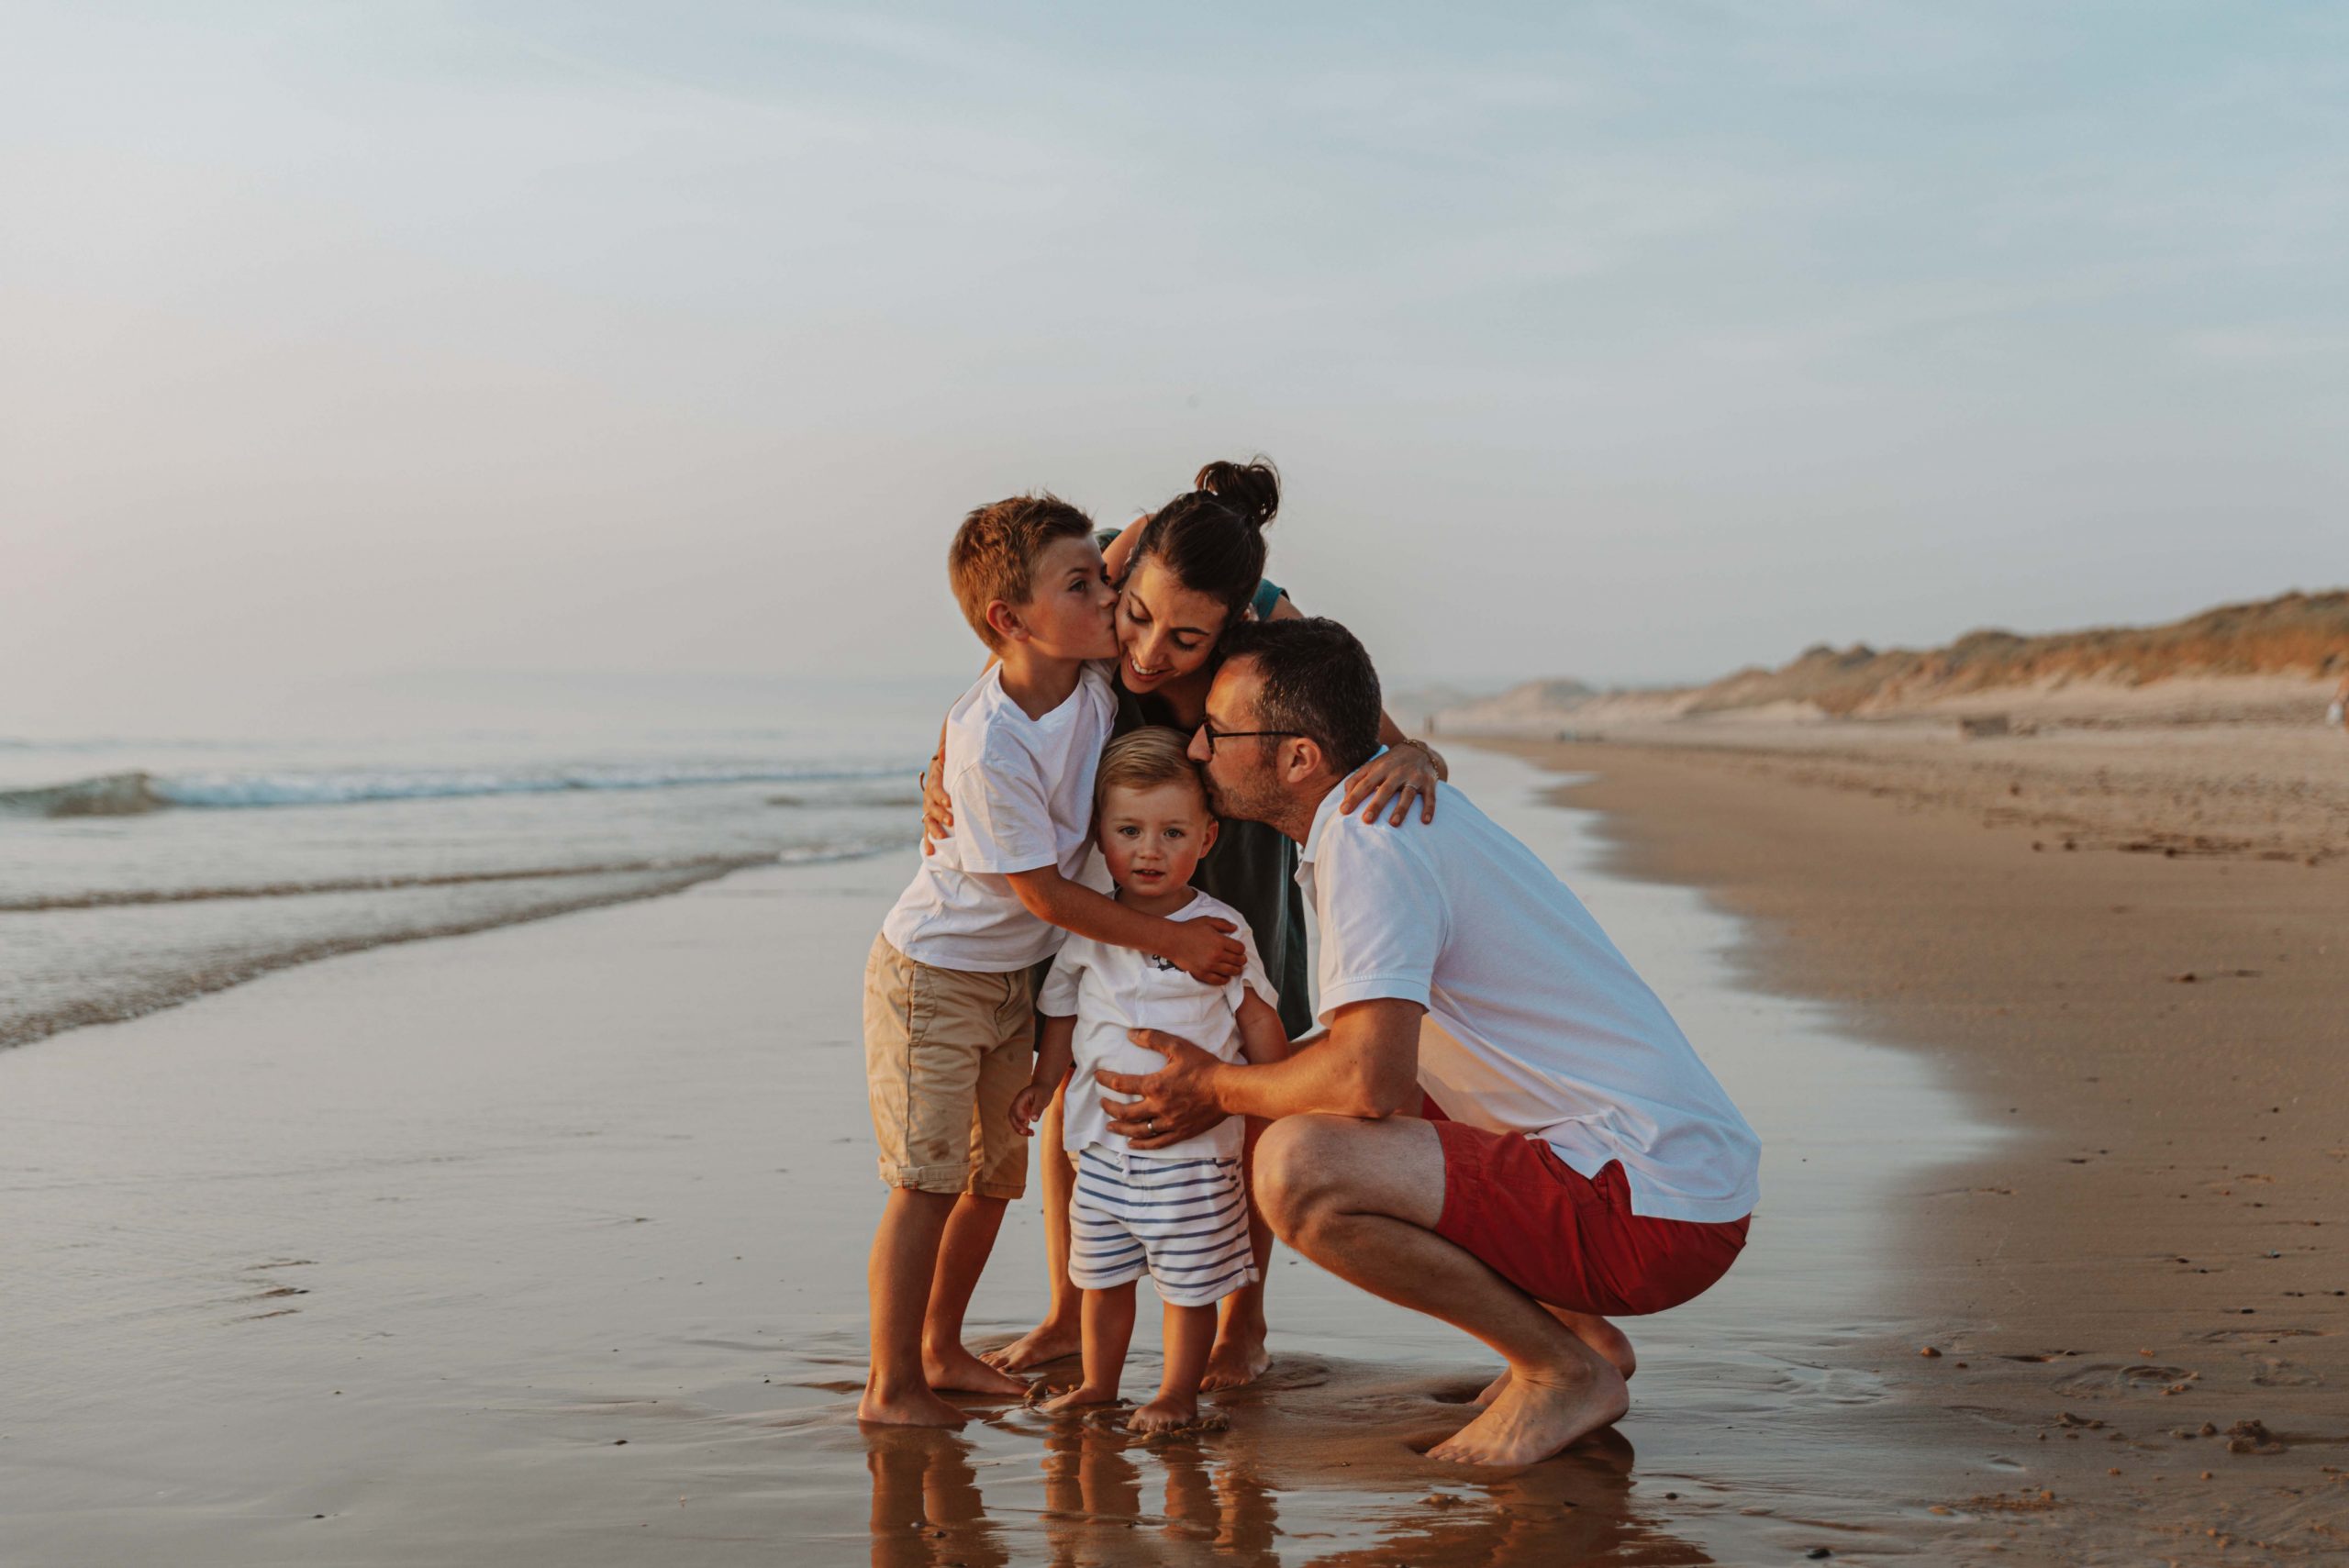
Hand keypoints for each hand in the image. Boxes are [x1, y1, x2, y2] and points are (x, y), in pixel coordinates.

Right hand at [920, 755, 952, 853]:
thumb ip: (945, 757)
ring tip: (941, 838)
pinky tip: (930, 853)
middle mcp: (928, 798)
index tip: (950, 802)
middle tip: (951, 821)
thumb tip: (942, 751)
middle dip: (941, 815)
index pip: (936, 789)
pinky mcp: (930, 820)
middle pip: (932, 807)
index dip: (941, 796)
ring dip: (934, 829)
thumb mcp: (948, 762)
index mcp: (934, 783)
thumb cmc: (949, 769)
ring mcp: (928, 810)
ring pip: (928, 821)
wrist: (942, 775)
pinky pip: (927, 832)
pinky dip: (927, 842)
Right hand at [1009, 1082, 1045, 1137]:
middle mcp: (1018, 1104)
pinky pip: (1020, 1123)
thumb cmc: (1043, 1091)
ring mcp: (1019, 1109)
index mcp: (1021, 1098)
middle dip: (1016, 1125)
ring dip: (1020, 1129)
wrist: (1043, 1087)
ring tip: (1031, 1134)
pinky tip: (1031, 1132)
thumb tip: (1034, 1120)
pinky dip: (1024, 1128)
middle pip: (1012, 1116)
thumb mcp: (1042, 1098)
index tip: (1026, 1122)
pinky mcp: (1023, 1114)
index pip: (1016, 1108)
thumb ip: (1038, 1108)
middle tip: (1025, 1132)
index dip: (1019, 1116)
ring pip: (1015, 1121)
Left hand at [1098, 1029, 1225, 1148]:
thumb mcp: (1178, 1047)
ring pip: (1137, 1130)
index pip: (1121, 1084)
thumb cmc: (1204, 1067)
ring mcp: (1168, 1123)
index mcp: (1155, 1086)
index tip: (1098, 1077)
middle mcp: (1157, 1107)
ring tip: (1110, 1126)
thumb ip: (1152, 1038)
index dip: (1106, 1080)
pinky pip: (1156, 1143)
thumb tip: (1130, 1034)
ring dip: (1121, 1128)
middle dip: (1109, 1107)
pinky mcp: (1179, 1132)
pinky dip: (1141, 1144)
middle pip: (1124, 1112)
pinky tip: (1132, 1144)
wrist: (1227, 1090)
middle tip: (1102, 1103)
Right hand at [1163, 916, 1244, 984]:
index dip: (1241, 948)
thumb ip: (1223, 924)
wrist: (1172, 940)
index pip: (1240, 949)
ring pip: (1231, 972)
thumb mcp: (1207, 921)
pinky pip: (1218, 981)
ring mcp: (1210, 966)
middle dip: (1241, 960)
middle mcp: (1217, 955)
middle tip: (1240, 959)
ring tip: (1235, 968)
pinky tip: (1225, 977)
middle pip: (1238, 961)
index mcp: (1220, 941)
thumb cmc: (1189, 929)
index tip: (1239, 949)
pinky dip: (1225, 979)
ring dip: (1236, 970)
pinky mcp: (1202, 974)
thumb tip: (1235, 928)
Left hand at [1339, 740, 1440, 825]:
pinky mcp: (1429, 783)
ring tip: (1394, 824)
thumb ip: (1357, 780)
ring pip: (1407, 794)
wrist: (1419, 750)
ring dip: (1401, 809)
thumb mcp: (1372, 766)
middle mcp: (1397, 772)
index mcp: (1380, 769)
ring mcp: (1414, 777)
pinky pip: (1430, 797)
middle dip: (1376, 805)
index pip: (1365, 784)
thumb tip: (1344, 798)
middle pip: (1385, 790)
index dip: (1354, 797)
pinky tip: (1425, 821)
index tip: (1344, 811)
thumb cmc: (1390, 763)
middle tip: (1367, 820)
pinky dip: (1429, 808)